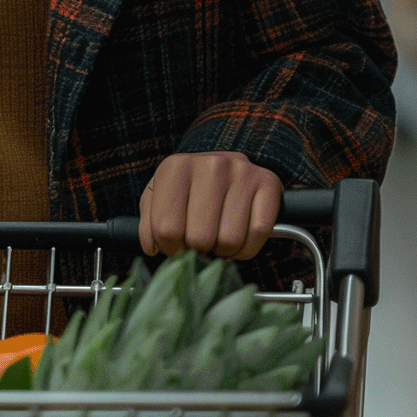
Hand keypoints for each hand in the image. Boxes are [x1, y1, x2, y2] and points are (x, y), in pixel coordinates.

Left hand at [139, 151, 282, 260]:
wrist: (222, 164)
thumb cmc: (188, 188)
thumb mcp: (159, 197)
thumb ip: (149, 224)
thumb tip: (153, 248)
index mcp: (176, 167)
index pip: (167, 230)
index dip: (171, 249)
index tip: (177, 245)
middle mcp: (210, 164)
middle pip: (199, 238)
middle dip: (199, 250)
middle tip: (200, 242)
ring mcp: (241, 171)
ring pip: (230, 240)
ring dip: (223, 251)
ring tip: (218, 238)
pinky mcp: (268, 182)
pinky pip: (258, 233)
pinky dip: (247, 247)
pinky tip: (239, 238)